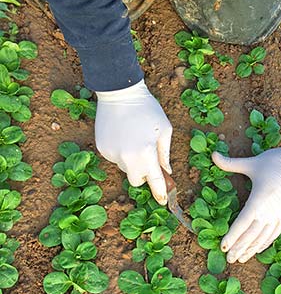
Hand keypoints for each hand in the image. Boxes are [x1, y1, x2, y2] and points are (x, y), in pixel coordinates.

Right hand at [95, 80, 171, 204]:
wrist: (119, 92)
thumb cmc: (147, 109)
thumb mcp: (164, 130)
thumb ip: (165, 154)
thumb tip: (165, 172)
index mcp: (146, 153)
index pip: (154, 180)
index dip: (160, 192)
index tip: (164, 201)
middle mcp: (127, 157)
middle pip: (136, 180)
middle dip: (143, 174)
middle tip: (147, 157)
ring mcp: (112, 154)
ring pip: (125, 168)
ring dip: (132, 161)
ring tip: (134, 139)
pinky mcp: (102, 149)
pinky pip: (115, 158)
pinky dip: (121, 152)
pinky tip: (123, 135)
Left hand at [212, 142, 280, 262]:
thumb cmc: (276, 161)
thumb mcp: (252, 163)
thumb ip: (230, 163)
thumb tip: (212, 154)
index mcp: (258, 201)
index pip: (242, 224)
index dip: (232, 237)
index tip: (223, 247)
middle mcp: (269, 212)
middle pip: (251, 235)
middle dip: (239, 248)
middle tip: (228, 259)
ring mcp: (279, 215)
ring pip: (263, 237)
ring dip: (251, 249)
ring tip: (241, 259)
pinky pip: (275, 233)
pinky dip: (266, 242)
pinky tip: (259, 248)